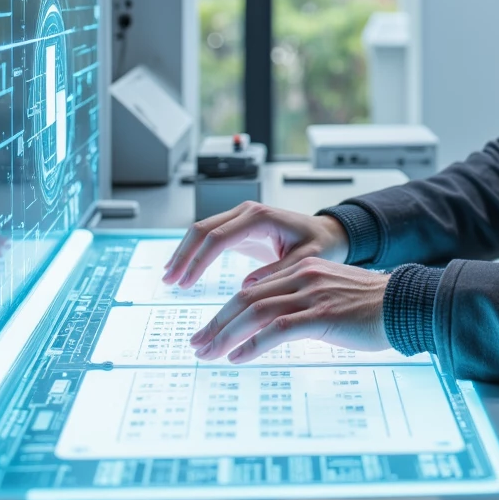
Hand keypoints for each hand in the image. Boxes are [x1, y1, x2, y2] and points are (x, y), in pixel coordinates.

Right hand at [161, 202, 348, 289]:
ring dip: (184, 253)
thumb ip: (279, 271)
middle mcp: (247, 212)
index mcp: (260, 218)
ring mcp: (241, 218)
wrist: (328, 233)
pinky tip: (184, 269)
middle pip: (203, 229)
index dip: (198, 261)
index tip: (185, 283)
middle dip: (183, 255)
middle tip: (169, 280)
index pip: (218, 237)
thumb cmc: (321, 244)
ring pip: (202, 231)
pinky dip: (194, 252)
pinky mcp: (240, 228)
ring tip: (170, 277)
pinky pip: (210, 237)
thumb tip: (248, 287)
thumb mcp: (306, 260)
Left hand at [189, 258, 390, 363]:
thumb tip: (276, 325)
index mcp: (303, 270)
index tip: (210, 332)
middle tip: (198, 344)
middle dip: (217, 324)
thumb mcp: (331, 297)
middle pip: (246, 298)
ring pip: (256, 311)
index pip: (252, 289)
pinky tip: (239, 357)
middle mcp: (303, 277)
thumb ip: (303, 305)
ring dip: (227, 334)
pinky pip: (278, 328)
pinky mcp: (322, 314)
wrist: (407, 304)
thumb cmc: (373, 308)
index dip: (225, 312)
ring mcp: (312, 294)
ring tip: (210, 353)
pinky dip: (254, 344)